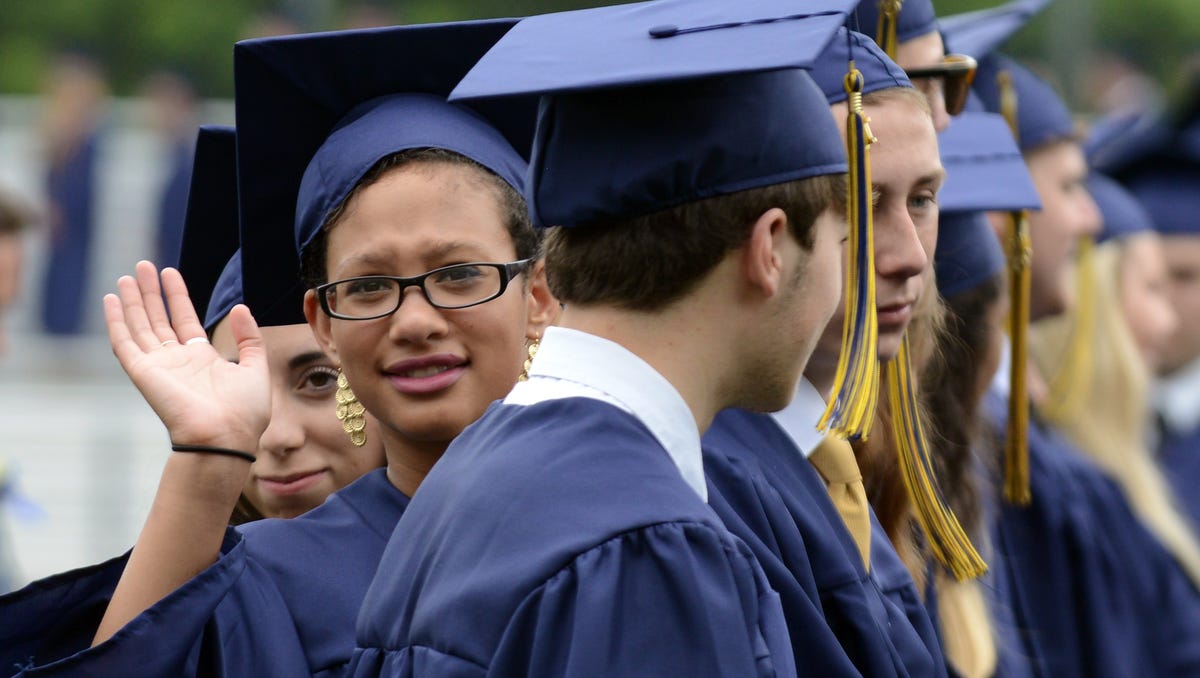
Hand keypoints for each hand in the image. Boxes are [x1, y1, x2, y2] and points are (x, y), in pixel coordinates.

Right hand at [104, 261, 269, 453]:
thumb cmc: (244, 411)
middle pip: (159, 319)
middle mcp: (177, 361)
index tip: (169, 273)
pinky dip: (116, 321)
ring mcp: (159, 366)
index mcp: (202, 360)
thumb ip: (249, 338)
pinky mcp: (143, 372)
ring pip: (140, 326)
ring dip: (133, 301)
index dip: (177, 297)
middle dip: (151, 292)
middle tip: (143, 265)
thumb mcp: (256, 368)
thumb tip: (240, 307)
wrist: (225, 435)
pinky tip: (111, 300)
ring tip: (127, 275)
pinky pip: (125, 342)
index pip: (185, 320)